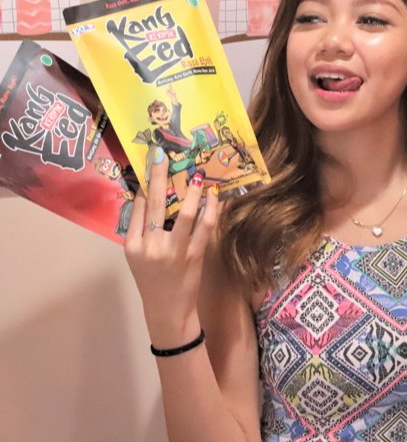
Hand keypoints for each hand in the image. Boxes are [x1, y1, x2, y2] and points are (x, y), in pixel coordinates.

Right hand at [124, 150, 218, 345]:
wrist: (168, 311)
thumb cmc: (151, 279)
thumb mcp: (136, 256)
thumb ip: (140, 228)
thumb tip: (147, 193)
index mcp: (133, 245)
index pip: (138, 207)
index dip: (145, 182)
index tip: (151, 161)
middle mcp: (150, 246)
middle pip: (154, 203)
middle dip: (158, 176)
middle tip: (163, 154)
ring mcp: (173, 251)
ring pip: (183, 213)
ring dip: (191, 191)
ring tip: (197, 174)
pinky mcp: (194, 255)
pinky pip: (205, 226)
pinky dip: (211, 208)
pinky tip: (214, 195)